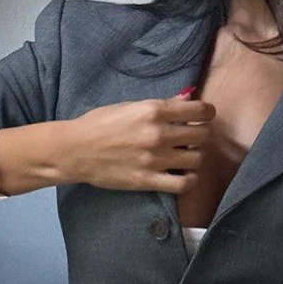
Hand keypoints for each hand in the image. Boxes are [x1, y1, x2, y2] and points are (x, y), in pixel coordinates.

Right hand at [66, 93, 215, 193]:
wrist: (76, 150)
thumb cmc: (99, 124)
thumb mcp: (129, 106)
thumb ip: (160, 105)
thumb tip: (186, 100)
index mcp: (154, 110)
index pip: (199, 111)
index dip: (207, 114)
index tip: (203, 117)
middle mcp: (158, 134)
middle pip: (202, 135)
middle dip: (201, 135)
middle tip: (193, 138)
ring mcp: (154, 159)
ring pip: (196, 159)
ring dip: (195, 157)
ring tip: (186, 157)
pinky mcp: (148, 180)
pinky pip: (183, 184)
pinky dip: (190, 180)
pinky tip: (185, 176)